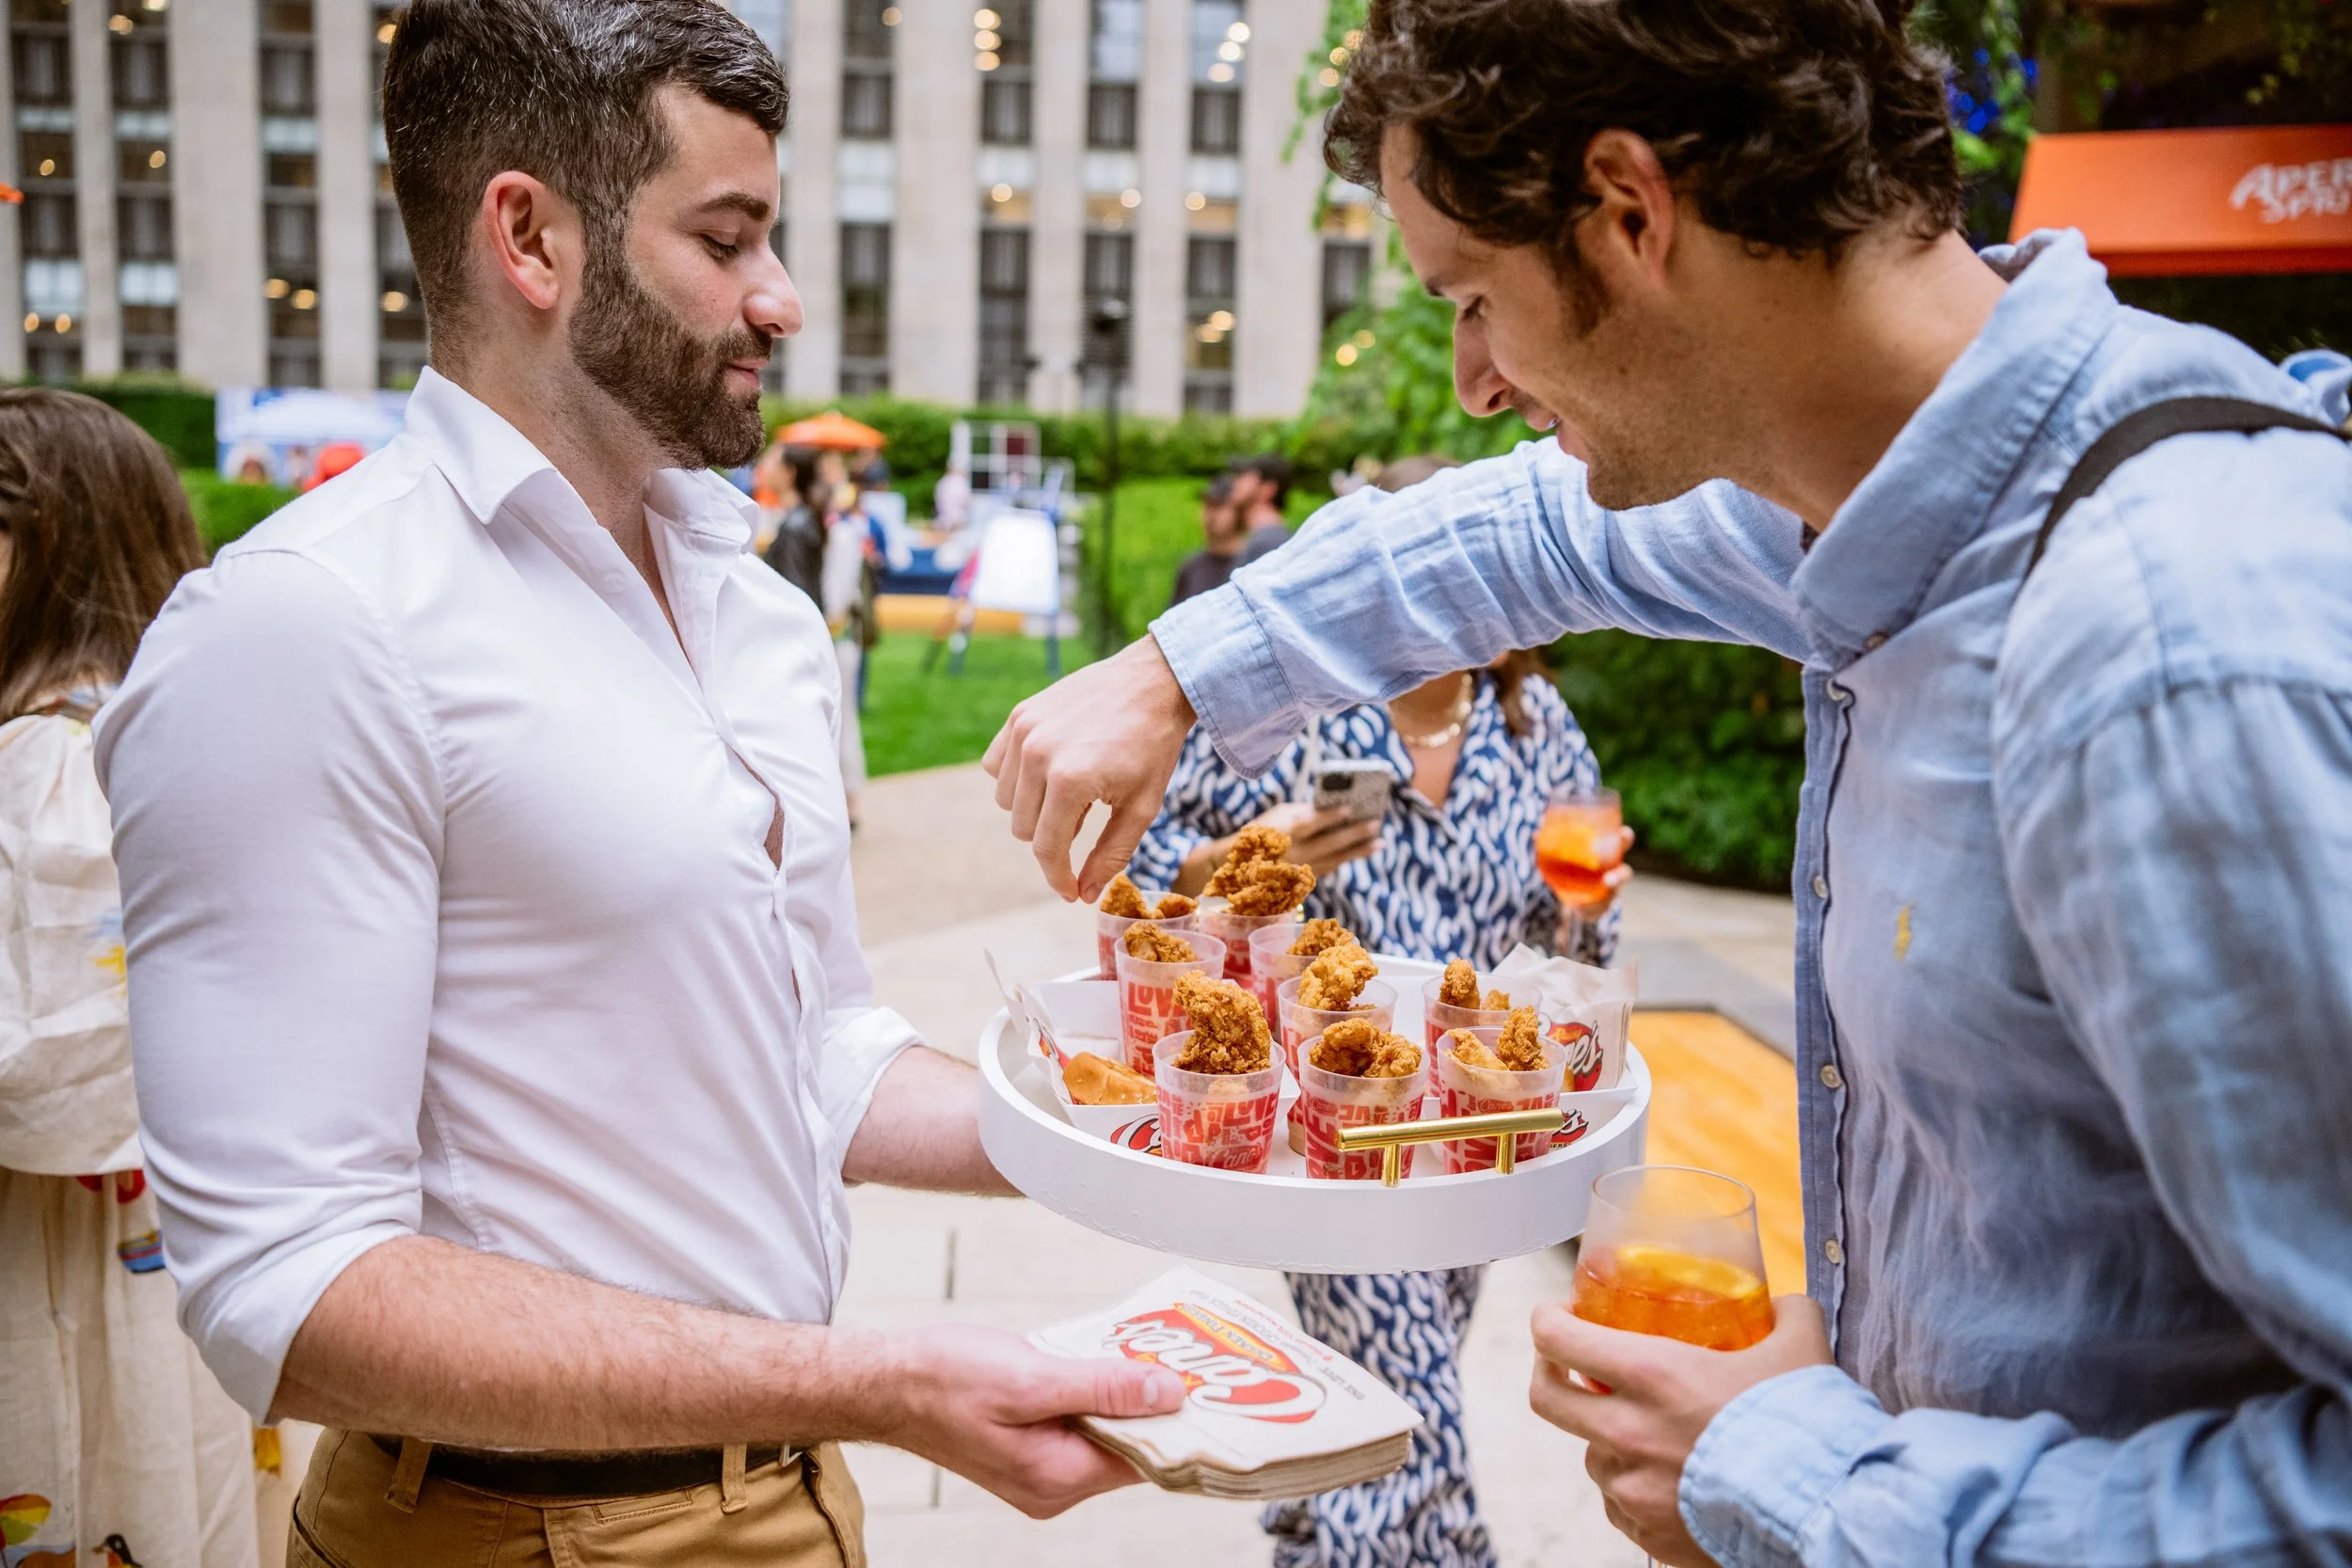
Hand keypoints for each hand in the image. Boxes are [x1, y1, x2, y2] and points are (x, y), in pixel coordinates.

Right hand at [879, 1324, 1184, 1517]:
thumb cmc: (942, 1381)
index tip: (1209, 1385)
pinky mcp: (1031, 1449)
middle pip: (1130, 1447)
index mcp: (1056, 1478)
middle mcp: (1053, 1485)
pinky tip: (1101, 1360)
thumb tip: (1167, 1394)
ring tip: (1142, 1349)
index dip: (1178, 1423)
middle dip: (1153, 1402)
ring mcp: (1041, 1471)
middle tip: (1180, 1354)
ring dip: (1123, 1392)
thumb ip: (1103, 1388)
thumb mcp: (1031, 1377)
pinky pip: (1082, 1424)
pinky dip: (1095, 1394)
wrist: (887, 1381)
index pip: (1145, 1460)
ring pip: (1107, 1432)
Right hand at [985, 635, 1196, 901]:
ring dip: (1033, 808)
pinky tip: (1047, 771)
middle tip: (1087, 818)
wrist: (1153, 682)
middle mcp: (1037, 755)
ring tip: (1071, 792)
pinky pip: (996, 765)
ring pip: (1006, 800)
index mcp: (1070, 781)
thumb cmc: (1154, 746)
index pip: (1047, 849)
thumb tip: (1081, 894)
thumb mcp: (1141, 808)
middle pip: (1023, 828)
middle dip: (1052, 837)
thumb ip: (1109, 855)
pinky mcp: (1019, 715)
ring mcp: (1024, 731)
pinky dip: (1016, 777)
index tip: (1069, 891)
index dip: (1057, 877)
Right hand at [1248, 802, 1381, 877]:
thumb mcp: (1278, 815)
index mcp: (1284, 833)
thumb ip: (1304, 812)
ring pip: (1335, 859)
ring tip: (1380, 842)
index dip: (1330, 816)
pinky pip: (1331, 866)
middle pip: (1329, 843)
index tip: (1350, 807)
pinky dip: (1347, 858)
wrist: (1242, 865)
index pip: (1310, 823)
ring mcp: (1301, 869)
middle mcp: (1294, 853)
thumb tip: (1334, 808)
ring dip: (1359, 850)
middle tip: (1376, 823)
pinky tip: (1363, 850)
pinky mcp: (1305, 879)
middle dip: (1355, 834)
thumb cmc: (1264, 831)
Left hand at [1527, 1295, 1830, 1565]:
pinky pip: (1620, 1503)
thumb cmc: (1806, 1430)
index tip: (1561, 1315)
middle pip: (1546, 1397)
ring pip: (1592, 1455)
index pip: (1556, 1338)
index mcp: (1650, 1375)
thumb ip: (1788, 1315)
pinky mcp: (1646, 1531)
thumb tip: (1786, 1304)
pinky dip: (1636, 1487)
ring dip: (1610, 1438)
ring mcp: (1631, 1488)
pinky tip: (1672, 1479)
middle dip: (1550, 1374)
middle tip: (1569, 1365)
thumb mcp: (1800, 1351)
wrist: (1824, 1514)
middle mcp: (1627, 1432)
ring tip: (1651, 1433)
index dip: (1548, 1320)